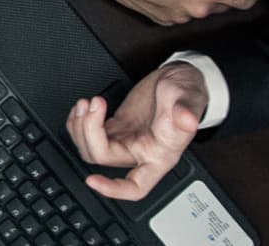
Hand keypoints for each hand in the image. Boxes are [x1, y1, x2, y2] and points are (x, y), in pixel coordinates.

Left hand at [67, 62, 208, 200]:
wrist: (180, 78)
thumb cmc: (187, 93)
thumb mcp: (190, 98)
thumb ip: (187, 110)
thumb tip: (187, 119)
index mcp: (159, 155)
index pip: (136, 187)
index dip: (113, 189)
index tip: (93, 180)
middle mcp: (139, 152)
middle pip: (102, 157)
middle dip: (89, 130)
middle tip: (93, 104)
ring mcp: (125, 139)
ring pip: (90, 147)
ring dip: (79, 126)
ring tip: (87, 103)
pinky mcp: (115, 126)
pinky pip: (88, 133)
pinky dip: (79, 120)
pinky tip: (85, 106)